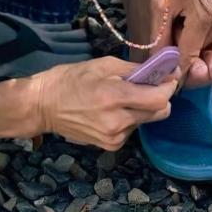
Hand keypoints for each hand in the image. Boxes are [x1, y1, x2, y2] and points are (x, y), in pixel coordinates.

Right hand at [33, 55, 173, 149]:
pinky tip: (111, 112)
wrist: (43, 106)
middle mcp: (118, 122)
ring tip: (120, 98)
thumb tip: (161, 70)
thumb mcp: (102, 65)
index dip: (168, 87)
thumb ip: (134, 70)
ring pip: (146, 121)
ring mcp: (115, 137)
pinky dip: (129, 119)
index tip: (168, 76)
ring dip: (142, 108)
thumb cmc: (70, 79)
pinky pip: (133, 130)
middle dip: (159, 98)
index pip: (159, 99)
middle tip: (147, 85)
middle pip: (160, 112)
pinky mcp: (111, 146)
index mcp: (114, 97)